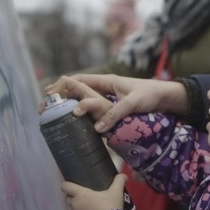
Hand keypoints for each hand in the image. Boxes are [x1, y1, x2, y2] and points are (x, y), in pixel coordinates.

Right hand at [45, 74, 187, 131]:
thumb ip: (115, 113)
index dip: (62, 85)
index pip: (79, 80)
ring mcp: (108, 95)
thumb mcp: (132, 104)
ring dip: (68, 103)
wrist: (166, 97)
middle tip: (44, 107)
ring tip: (53, 114)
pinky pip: (92, 105)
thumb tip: (97, 129)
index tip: (49, 94)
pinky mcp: (112, 104)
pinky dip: (80, 109)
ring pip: (83, 97)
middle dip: (60, 95)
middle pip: (77, 87)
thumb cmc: (150, 95)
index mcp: (106, 81)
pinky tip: (73, 119)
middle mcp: (105, 86)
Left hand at [61, 173, 127, 209]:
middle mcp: (74, 204)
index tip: (72, 184)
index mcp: (80, 194)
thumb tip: (124, 175)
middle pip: (67, 197)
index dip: (66, 184)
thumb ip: (119, 180)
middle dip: (73, 196)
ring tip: (87, 208)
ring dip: (76, 207)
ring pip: (71, 208)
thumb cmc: (110, 206)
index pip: (65, 186)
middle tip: (84, 196)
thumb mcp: (117, 191)